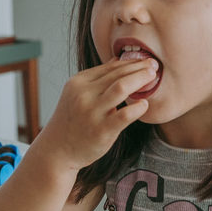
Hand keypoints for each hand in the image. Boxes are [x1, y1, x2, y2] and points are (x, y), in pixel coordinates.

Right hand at [34, 57, 158, 171]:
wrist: (57, 150)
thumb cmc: (72, 121)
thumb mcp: (77, 94)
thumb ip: (97, 78)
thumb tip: (117, 60)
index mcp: (78, 83)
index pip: (110, 67)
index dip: (130, 62)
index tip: (144, 60)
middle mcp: (84, 94)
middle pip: (118, 74)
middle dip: (139, 67)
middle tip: (154, 65)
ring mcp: (92, 112)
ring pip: (122, 87)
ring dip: (140, 79)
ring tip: (153, 77)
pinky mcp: (102, 130)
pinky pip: (125, 115)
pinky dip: (138, 107)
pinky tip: (145, 104)